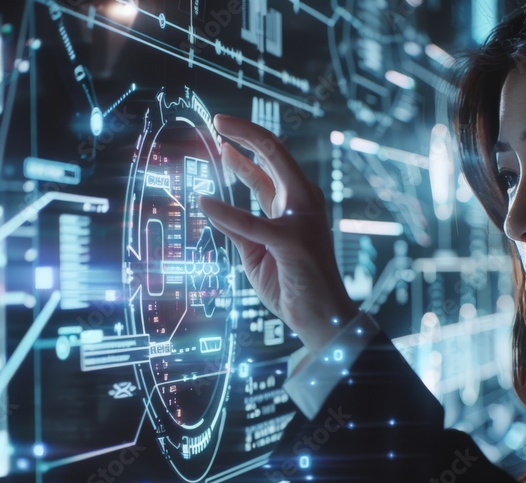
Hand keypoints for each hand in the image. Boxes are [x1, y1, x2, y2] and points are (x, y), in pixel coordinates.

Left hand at [197, 114, 358, 355]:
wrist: (321, 319)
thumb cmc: (292, 286)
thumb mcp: (255, 253)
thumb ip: (237, 229)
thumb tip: (211, 207)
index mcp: (296, 205)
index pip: (273, 163)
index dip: (247, 144)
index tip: (222, 133)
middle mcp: (303, 204)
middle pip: (276, 152)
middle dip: (246, 132)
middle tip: (218, 120)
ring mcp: (302, 219)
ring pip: (271, 173)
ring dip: (240, 157)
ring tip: (216, 141)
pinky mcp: (293, 240)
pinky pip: (252, 222)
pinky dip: (226, 212)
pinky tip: (204, 203)